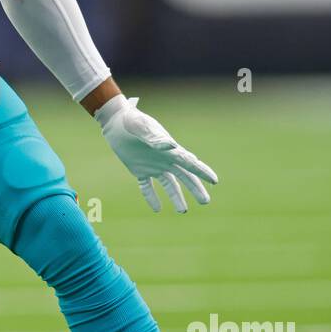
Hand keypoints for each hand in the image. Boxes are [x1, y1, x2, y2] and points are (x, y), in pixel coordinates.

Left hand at [95, 94, 217, 213]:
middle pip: (184, 176)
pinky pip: (147, 187)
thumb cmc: (131, 120)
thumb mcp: (142, 127)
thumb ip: (154, 137)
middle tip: (205, 202)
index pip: (190, 163)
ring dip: (176, 197)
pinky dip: (151, 197)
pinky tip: (156, 209)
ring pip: (169, 184)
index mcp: (169, 149)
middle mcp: (164, 159)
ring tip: (182, 211)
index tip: (214, 181)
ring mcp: (152, 165)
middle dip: (196, 189)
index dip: (203, 172)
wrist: (115, 121)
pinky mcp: (139, 170)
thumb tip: (170, 146)